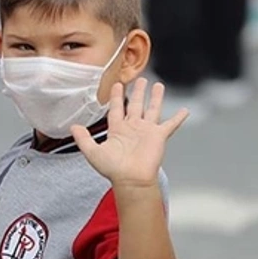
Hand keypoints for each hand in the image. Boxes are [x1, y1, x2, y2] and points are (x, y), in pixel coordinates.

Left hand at [71, 78, 188, 188]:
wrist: (132, 179)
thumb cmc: (114, 169)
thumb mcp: (93, 152)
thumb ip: (83, 139)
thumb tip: (72, 127)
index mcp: (118, 130)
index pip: (116, 108)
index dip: (115, 96)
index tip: (117, 84)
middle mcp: (133, 128)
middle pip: (135, 105)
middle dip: (137, 92)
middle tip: (139, 79)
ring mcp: (147, 131)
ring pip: (152, 109)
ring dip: (155, 98)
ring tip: (158, 85)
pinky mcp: (159, 136)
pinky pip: (170, 125)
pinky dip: (178, 118)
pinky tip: (185, 111)